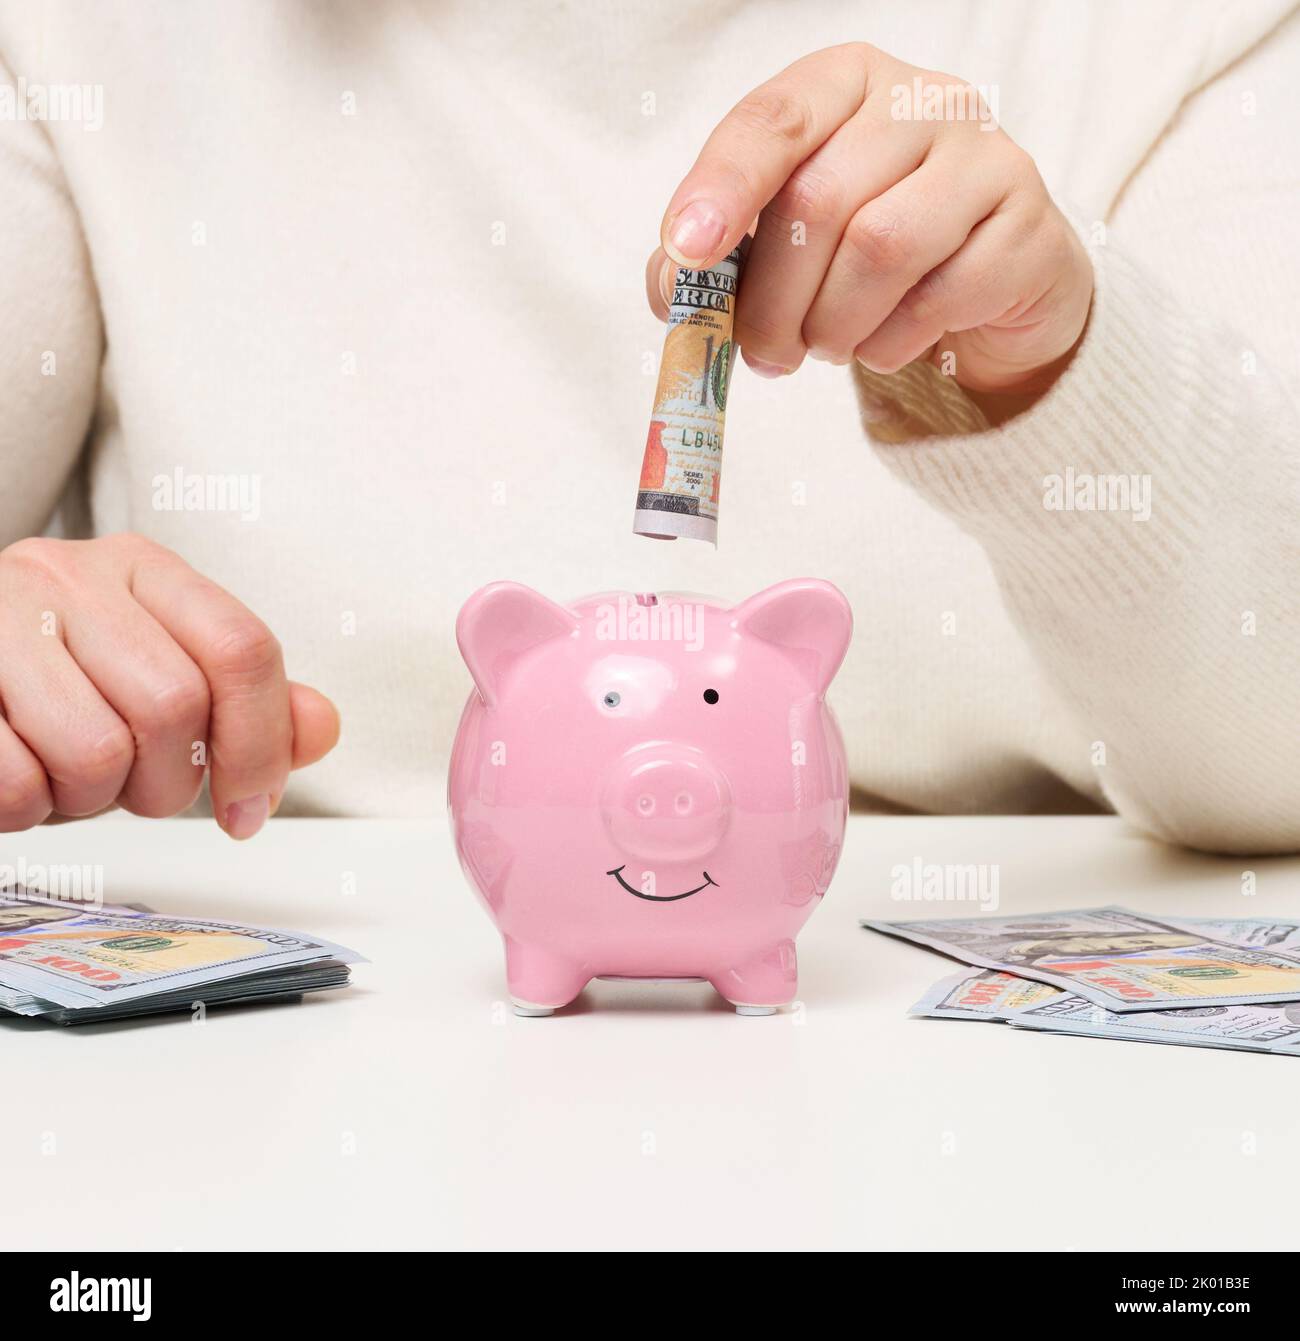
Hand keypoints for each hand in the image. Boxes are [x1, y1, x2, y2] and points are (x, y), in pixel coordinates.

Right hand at [0, 534, 338, 836]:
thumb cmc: (59, 685)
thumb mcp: (162, 681)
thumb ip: (248, 706)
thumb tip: (321, 728)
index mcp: (144, 568)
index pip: (243, 649)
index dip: (262, 744)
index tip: (250, 809)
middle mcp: (70, 576)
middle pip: (174, 706)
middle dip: (168, 783)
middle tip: (135, 789)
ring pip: (95, 751)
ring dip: (91, 800)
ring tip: (68, 777)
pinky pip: (14, 782)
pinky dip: (26, 809)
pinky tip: (21, 777)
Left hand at [646, 43, 1092, 399]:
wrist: (988, 286)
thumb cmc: (869, 252)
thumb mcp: (786, 239)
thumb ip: (719, 254)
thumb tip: (672, 289)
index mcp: (844, 84)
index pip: (773, 121)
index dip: (723, 188)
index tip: (687, 251)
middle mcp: (920, 100)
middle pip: (820, 200)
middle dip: (772, 299)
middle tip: (762, 353)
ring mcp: (985, 156)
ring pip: (880, 247)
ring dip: (832, 325)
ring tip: (823, 349)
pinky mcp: (1027, 225)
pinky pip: (940, 297)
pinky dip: (891, 344)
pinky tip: (883, 346)